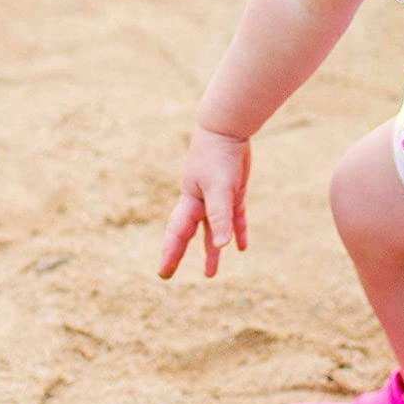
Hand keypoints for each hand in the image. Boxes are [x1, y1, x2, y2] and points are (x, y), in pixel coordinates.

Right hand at [158, 126, 250, 279]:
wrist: (227, 128)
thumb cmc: (218, 157)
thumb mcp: (220, 188)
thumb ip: (220, 216)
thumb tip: (224, 246)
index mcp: (190, 201)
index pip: (177, 234)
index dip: (170, 254)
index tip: (163, 273)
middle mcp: (200, 201)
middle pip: (188, 234)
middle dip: (179, 253)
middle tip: (169, 275)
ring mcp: (217, 196)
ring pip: (213, 229)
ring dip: (211, 249)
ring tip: (209, 273)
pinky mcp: (233, 191)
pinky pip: (234, 216)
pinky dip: (236, 230)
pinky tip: (240, 247)